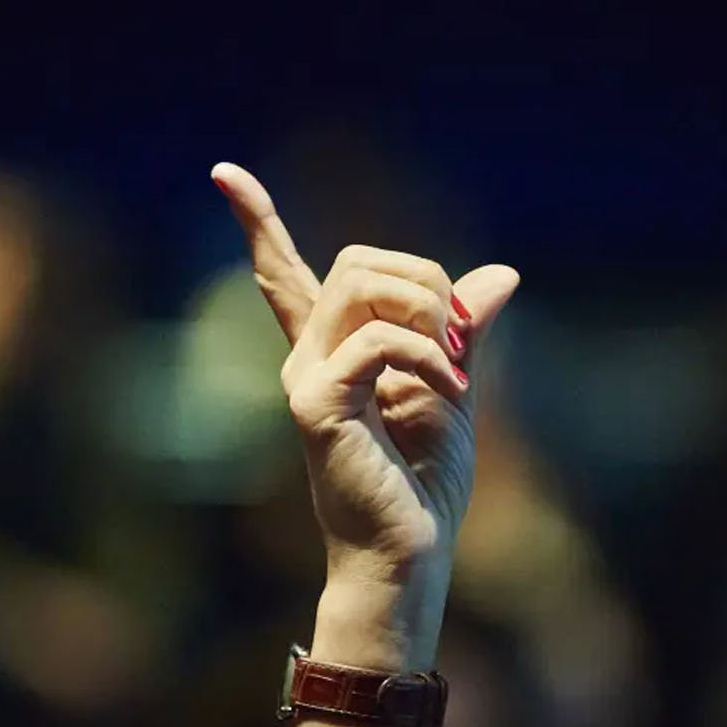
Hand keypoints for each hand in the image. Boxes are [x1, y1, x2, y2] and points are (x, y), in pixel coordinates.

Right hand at [212, 162, 517, 668]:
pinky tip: (451, 394)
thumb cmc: (425, 487)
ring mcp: (304, 379)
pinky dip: (430, 355)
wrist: (410, 555)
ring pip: (360, 283)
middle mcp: (306, 358)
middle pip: (354, 261)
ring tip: (456, 367)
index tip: (224, 172)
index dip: (256, 221)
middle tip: (460, 338)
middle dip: (423, 277)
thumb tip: (501, 277)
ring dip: (429, 310)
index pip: (285, 275)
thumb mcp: (456, 390)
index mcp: (331, 353)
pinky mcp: (317, 403)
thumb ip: (464, 332)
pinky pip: (378, 338)